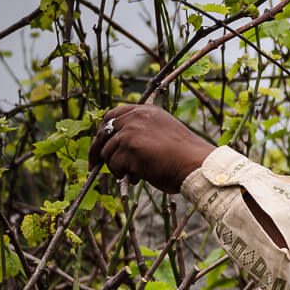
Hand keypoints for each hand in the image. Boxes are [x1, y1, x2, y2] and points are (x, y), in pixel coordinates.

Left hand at [89, 104, 213, 192]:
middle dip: (97, 150)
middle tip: (93, 164)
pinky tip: (138, 178)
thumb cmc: (184, 158)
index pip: (113, 114)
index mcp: (145, 111)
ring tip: (134, 175)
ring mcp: (132, 132)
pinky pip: (115, 166)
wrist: (196, 166)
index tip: (99, 143)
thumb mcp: (162, 135)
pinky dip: (123, 175)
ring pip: (108, 152)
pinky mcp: (130, 148)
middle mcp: (136, 117)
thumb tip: (119, 148)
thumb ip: (142, 133)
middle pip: (104, 132)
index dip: (103, 131)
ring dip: (116, 168)